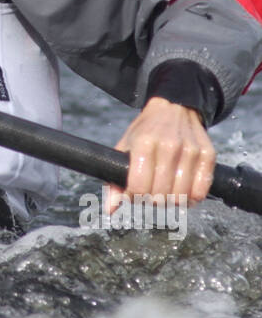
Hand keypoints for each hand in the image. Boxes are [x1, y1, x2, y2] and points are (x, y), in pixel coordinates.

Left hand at [105, 96, 215, 214]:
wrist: (174, 107)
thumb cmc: (145, 131)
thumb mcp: (125, 148)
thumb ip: (115, 180)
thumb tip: (110, 210)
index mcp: (144, 143)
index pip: (139, 187)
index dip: (134, 196)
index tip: (135, 191)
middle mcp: (168, 146)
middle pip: (160, 195)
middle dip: (152, 200)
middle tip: (151, 191)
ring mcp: (190, 150)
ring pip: (180, 196)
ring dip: (171, 200)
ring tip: (166, 190)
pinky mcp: (207, 155)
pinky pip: (200, 191)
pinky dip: (191, 197)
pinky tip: (183, 190)